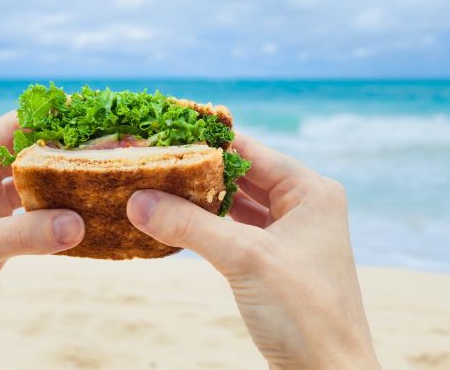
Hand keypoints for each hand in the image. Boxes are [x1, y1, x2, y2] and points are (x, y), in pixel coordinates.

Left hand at [0, 113, 84, 368]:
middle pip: (29, 157)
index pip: (10, 129)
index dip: (51, 122)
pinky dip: (61, 222)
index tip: (96, 119)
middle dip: (67, 154)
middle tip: (113, 153)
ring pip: (35, 190)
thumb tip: (80, 223)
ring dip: (66, 189)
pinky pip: (37, 224)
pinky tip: (88, 221)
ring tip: (107, 184)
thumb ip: (21, 235)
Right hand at [127, 134, 380, 369]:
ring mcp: (292, 233)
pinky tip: (180, 222)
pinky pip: (238, 231)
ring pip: (238, 204)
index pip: (250, 151)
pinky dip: (210, 226)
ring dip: (202, 201)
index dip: (206, 143)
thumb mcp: (244, 259)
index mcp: (311, 191)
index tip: (163, 136)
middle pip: (243, 176)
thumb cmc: (304, 314)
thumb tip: (138, 200)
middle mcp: (305, 205)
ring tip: (158, 189)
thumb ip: (190, 225)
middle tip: (152, 163)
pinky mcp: (278, 260)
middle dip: (199, 173)